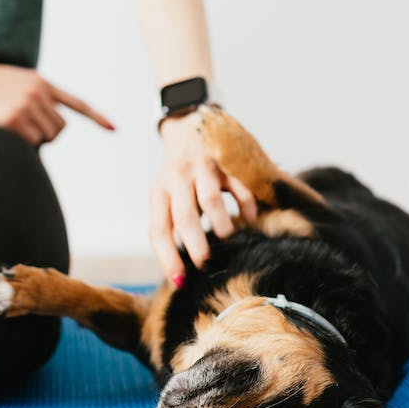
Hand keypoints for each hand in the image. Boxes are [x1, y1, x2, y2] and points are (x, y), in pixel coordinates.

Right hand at [0, 58, 114, 144]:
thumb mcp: (11, 82)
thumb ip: (33, 97)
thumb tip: (47, 126)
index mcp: (40, 82)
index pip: (76, 102)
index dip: (96, 117)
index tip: (113, 129)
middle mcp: (38, 93)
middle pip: (60, 128)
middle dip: (46, 135)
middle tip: (22, 129)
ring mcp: (26, 106)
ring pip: (46, 138)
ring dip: (32, 140)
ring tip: (8, 125)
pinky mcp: (13, 120)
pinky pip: (29, 144)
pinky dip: (20, 144)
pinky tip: (2, 130)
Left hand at [149, 112, 258, 286]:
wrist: (189, 126)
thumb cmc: (178, 176)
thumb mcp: (166, 196)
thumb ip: (171, 224)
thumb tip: (179, 271)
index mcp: (158, 193)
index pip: (158, 229)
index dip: (167, 257)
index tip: (179, 281)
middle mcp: (176, 179)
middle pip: (184, 216)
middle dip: (196, 245)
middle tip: (206, 264)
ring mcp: (201, 167)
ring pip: (210, 200)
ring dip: (221, 225)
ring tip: (228, 241)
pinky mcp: (225, 160)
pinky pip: (239, 187)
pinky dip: (246, 207)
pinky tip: (250, 221)